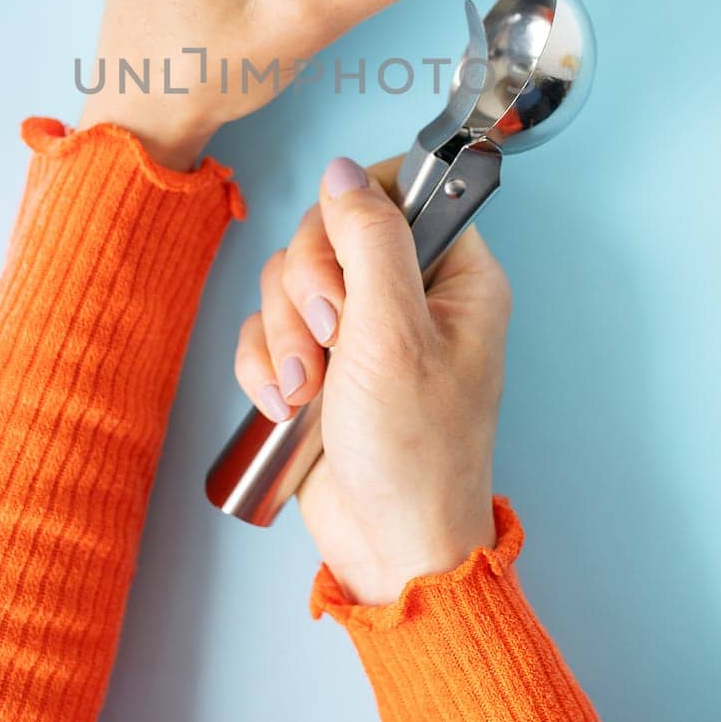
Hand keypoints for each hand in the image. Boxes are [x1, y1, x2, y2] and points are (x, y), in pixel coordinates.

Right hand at [233, 156, 510, 603]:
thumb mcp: (395, 335)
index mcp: (455, 274)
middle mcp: (408, 293)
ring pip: (288, 282)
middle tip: (328, 340)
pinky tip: (289, 407)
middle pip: (326, 233)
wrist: (389, 550)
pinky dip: (265, 367)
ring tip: (308, 391)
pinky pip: (267, 329)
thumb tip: (342, 171)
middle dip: (307, 292)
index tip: (341, 263)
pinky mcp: (320, 364)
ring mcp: (360, 330)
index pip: (396, 190)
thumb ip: (370, 242)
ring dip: (284, 338)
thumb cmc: (416, 455)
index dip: (351, 215)